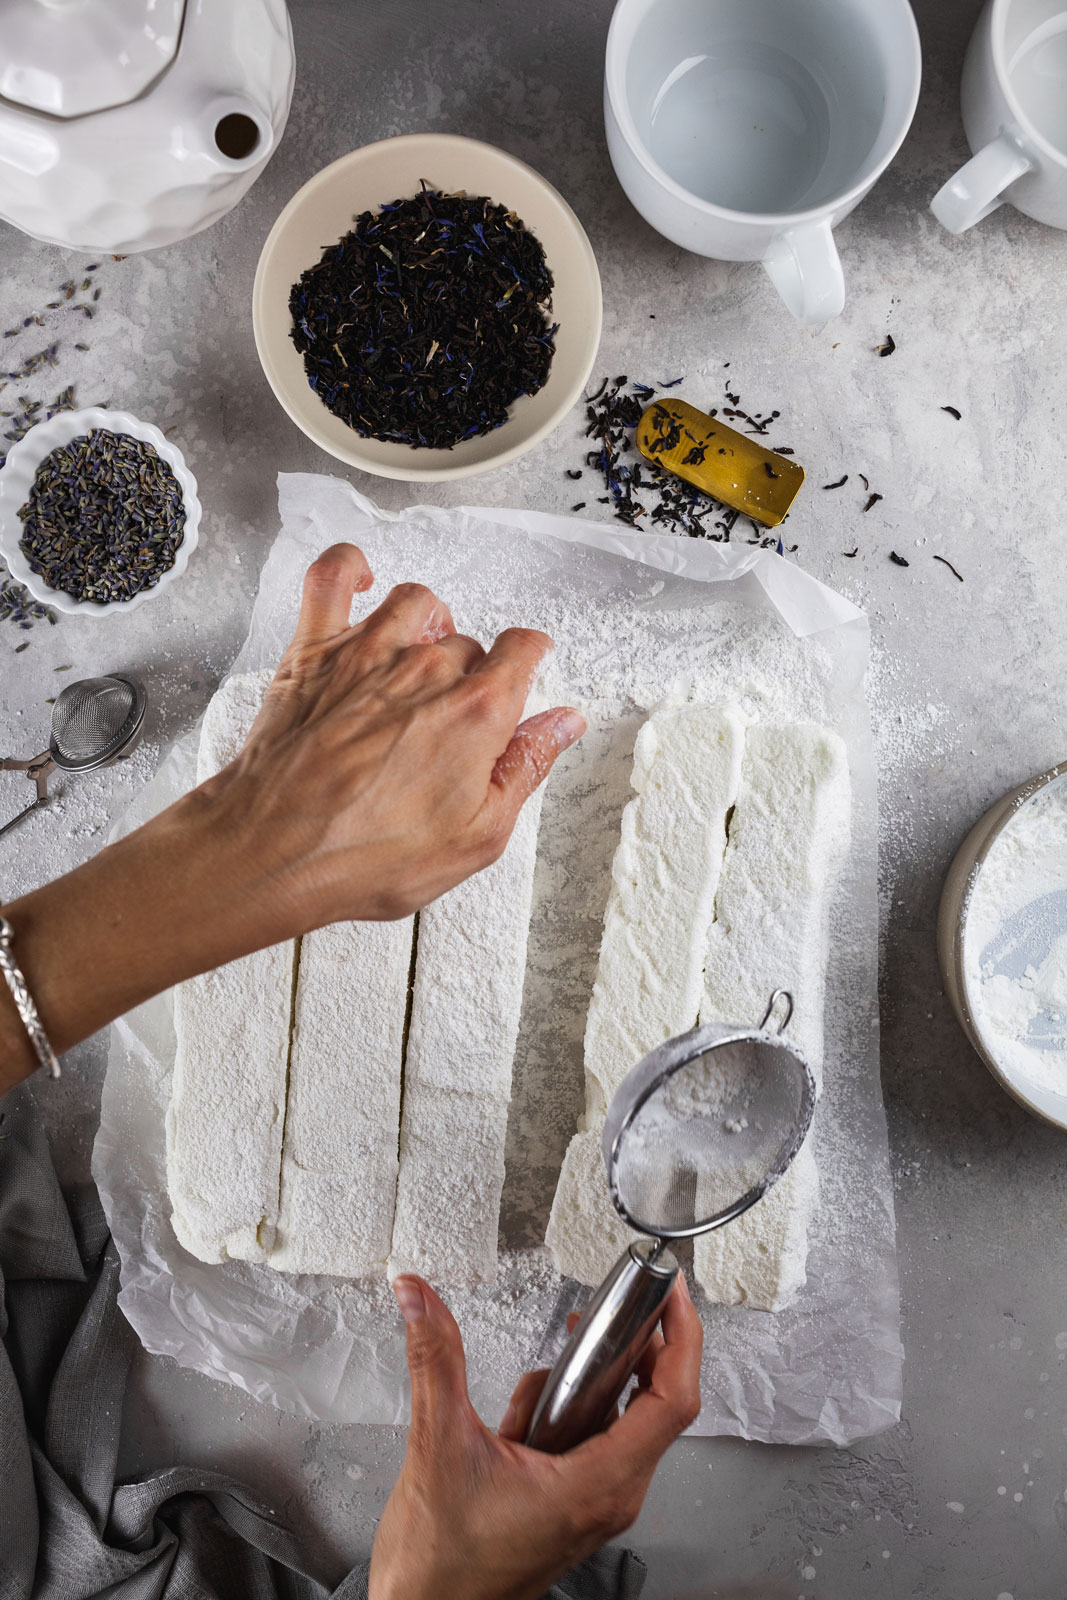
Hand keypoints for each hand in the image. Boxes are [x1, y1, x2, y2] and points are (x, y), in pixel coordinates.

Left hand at [0, 545, 583, 1091]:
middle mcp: (426, 669)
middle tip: (451, 717)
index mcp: (476, 712)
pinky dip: (349, 567)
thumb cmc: (366, 854)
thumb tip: (562, 725)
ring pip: (416, 603)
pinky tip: (362, 580)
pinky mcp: (314, 651)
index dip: (528, 660)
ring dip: (426, 622)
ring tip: (421, 654)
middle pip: (466, 641)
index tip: (524, 670)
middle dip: (468, 671)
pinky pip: (331, 578)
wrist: (273, 851)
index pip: (523, 650)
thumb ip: (526, 767)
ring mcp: (367, 652)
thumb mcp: (478, 835)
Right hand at [369, 1273, 702, 1599]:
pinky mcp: (577, 1506)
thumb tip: (419, 1296)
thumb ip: (435, 1359)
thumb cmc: (439, 1566)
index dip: (682, 1338)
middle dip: (630, 1349)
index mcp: (596, 1486)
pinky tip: (521, 1421)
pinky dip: (569, 1411)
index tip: (671, 1295)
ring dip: (586, 1385)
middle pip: (656, 1404)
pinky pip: (597, 1441)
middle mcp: (609, 1498)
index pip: (673, 1402)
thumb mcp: (437, 1444)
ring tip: (535, 1394)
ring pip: (621, 1421)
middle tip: (602, 1312)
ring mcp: (595, 1505)